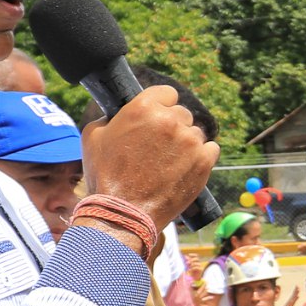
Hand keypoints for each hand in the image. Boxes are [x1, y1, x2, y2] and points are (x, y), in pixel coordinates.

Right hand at [79, 86, 218, 227]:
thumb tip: (120, 114)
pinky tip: (186, 167)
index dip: (161, 104)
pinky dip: (201, 157)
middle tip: (159, 146)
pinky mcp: (204, 161)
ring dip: (186, 143)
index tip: (158, 116)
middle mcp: (170, 120)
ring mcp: (190, 141)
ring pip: (195, 133)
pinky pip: (211, 149)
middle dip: (172, 126)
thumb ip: (111, 117)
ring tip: (169, 162)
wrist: (124, 213)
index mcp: (143, 108)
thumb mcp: (93, 137)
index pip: (166, 93)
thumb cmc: (106, 176)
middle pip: (182, 114)